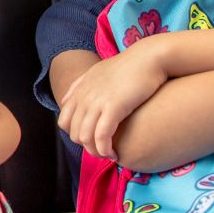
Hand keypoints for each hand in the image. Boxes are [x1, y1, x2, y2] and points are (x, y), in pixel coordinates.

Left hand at [58, 41, 167, 159]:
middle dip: (87, 147)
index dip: (76, 135)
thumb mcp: (97, 72)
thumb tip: (66, 99)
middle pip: (74, 133)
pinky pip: (101, 136)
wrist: (149, 57)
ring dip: (96, 151)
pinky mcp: (114, 107)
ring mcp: (97, 101)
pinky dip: (105, 149)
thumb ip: (79, 86)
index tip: (93, 139)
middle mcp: (84, 97)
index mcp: (79, 91)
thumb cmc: (128, 66)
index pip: (63, 122)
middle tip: (103, 150)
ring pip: (85, 138)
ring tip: (109, 155)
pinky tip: (115, 153)